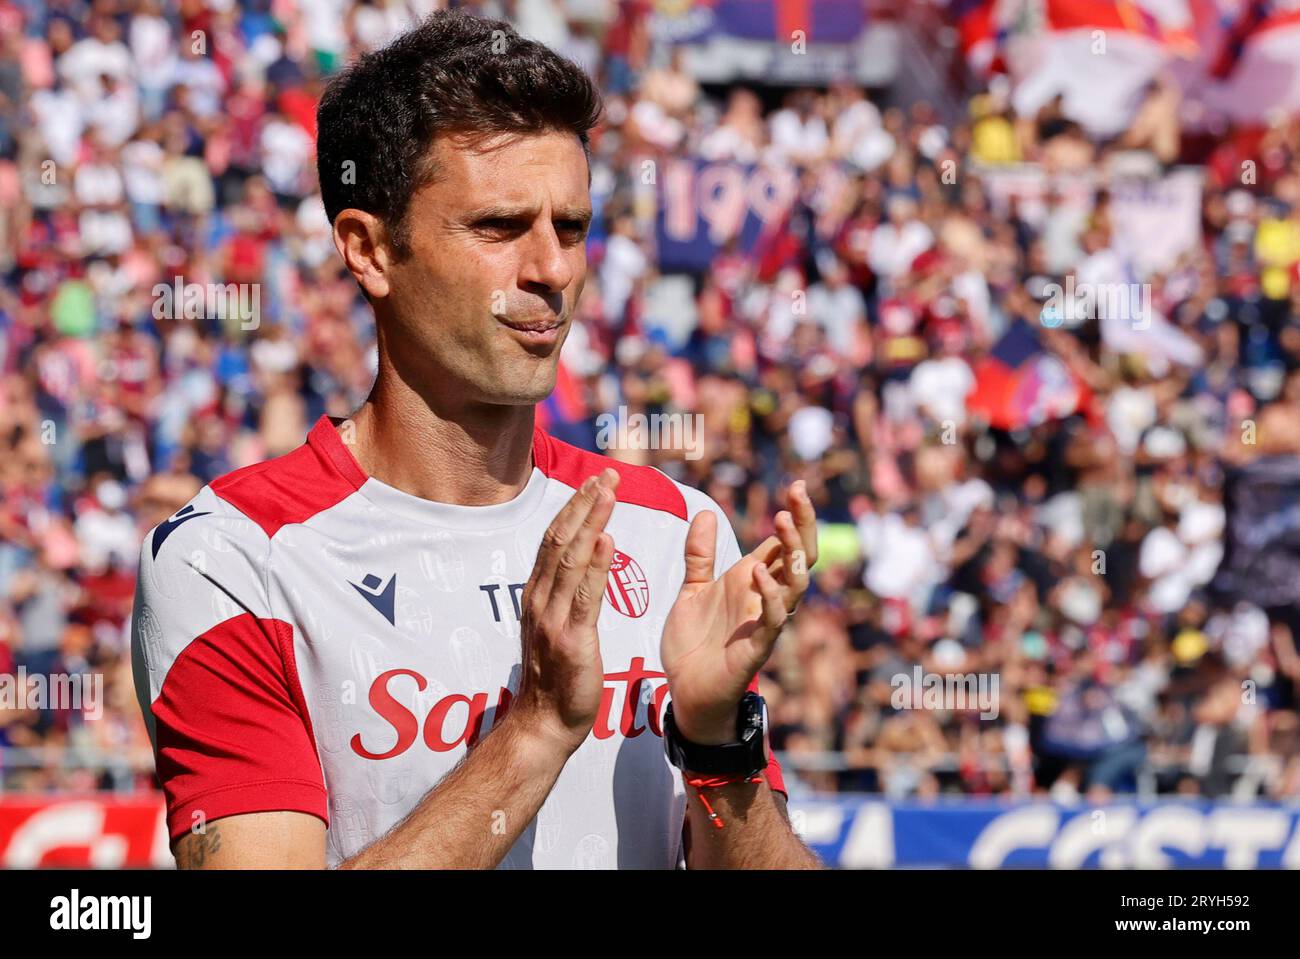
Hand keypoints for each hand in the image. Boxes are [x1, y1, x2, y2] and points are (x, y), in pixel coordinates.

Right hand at [510, 469, 619, 755]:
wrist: (543, 725)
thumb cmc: (555, 679)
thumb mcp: (552, 627)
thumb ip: (562, 595)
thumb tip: (580, 561)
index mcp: (536, 596)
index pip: (553, 541)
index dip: (573, 508)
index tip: (593, 482)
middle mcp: (539, 601)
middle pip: (560, 540)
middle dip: (584, 504)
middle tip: (606, 474)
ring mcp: (553, 619)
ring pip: (571, 559)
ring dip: (592, 522)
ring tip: (609, 492)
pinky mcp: (572, 640)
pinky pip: (585, 596)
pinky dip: (596, 565)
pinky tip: (608, 540)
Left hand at [662, 481, 816, 744]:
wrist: (685, 691)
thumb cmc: (693, 643)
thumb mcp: (692, 590)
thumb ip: (700, 555)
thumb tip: (706, 512)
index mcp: (750, 581)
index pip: (783, 544)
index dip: (794, 516)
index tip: (795, 485)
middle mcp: (763, 598)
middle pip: (800, 557)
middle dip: (803, 526)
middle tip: (798, 495)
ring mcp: (763, 622)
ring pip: (795, 585)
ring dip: (794, 554)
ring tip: (782, 522)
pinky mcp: (756, 648)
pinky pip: (773, 620)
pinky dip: (770, 596)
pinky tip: (758, 572)